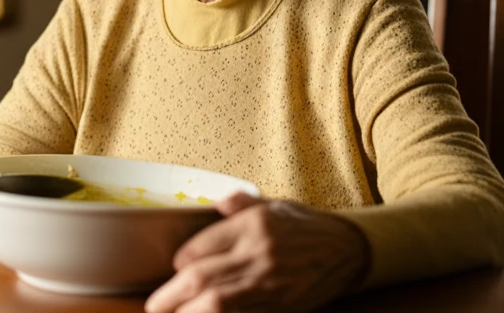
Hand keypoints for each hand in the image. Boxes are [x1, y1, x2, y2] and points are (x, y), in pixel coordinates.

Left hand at [145, 193, 369, 312]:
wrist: (350, 250)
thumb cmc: (308, 226)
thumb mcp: (275, 203)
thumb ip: (241, 202)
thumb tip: (217, 203)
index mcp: (254, 225)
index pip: (203, 246)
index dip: (182, 261)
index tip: (174, 268)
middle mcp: (260, 254)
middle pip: (203, 279)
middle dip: (171, 295)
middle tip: (153, 306)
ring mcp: (270, 284)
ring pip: (218, 303)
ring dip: (190, 312)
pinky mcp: (281, 306)